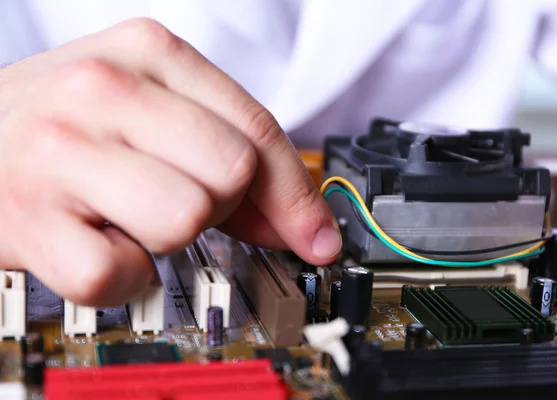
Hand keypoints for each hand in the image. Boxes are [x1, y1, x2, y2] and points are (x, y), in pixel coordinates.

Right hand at [0, 18, 340, 305]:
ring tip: (123, 213)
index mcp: (146, 52)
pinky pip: (123, 271)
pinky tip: (93, 239)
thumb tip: (302, 225)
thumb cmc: (67, 127)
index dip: (294, 193)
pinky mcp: (30, 220)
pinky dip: (120, 273)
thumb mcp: (152, 111)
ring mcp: (60, 152)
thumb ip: (231, 155)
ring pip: (186, 219)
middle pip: (232, 175)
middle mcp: (101, 90)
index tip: (312, 232)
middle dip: (215, 203)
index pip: (257, 129)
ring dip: (163, 235)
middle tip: (168, 193)